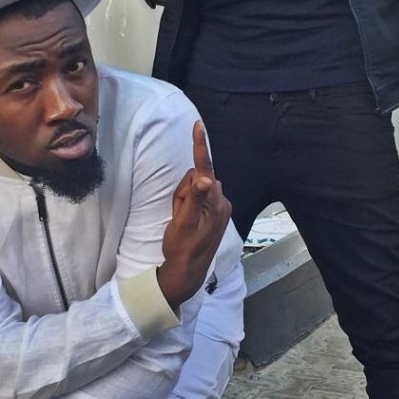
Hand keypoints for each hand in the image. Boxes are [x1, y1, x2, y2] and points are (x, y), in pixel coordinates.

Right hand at [158, 121, 230, 308]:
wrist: (187, 272)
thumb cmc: (182, 248)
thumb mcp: (183, 223)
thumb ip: (193, 198)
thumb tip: (204, 178)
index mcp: (216, 202)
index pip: (205, 168)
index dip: (199, 146)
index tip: (198, 126)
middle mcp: (221, 201)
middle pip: (196, 179)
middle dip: (183, 191)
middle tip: (177, 213)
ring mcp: (219, 208)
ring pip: (195, 189)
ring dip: (184, 200)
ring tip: (181, 220)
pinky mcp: (214, 213)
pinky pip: (197, 198)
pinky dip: (187, 206)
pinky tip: (187, 222)